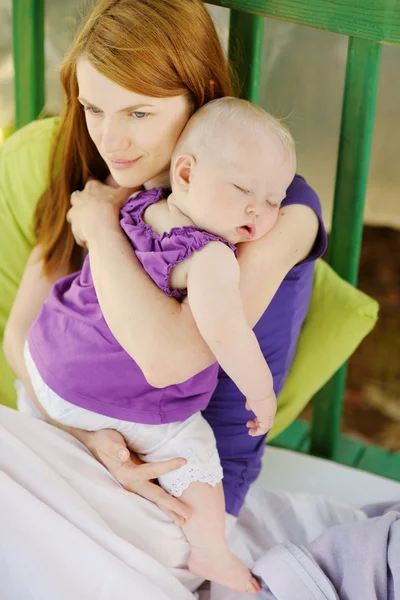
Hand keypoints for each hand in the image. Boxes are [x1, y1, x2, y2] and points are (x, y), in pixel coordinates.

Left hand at [66, 178, 138, 247]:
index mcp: (91, 187)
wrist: (103, 225)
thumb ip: (129, 185)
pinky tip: (93, 237)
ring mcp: (74, 212)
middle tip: (96, 209)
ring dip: (81, 218)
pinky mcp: (74, 227)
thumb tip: (136, 182)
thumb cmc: (114, 206)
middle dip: (84, 202)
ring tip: (93, 225)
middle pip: (77, 197)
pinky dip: (83, 234)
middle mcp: (79, 198)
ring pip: (74, 214)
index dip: (96, 187)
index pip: (91, 182)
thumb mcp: (125, 192)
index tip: (103, 194)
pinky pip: (78, 231)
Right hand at [66, 426, 191, 525]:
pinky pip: (152, 494)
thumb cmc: (104, 440)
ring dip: (168, 509)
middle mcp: (131, 483)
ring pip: (154, 499)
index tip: (184, 461)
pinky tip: (172, 509)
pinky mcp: (136, 483)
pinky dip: (163, 503)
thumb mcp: (108, 441)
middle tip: (189, 516)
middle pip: (155, 496)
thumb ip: (115, 448)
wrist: (94, 445)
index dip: (168, 466)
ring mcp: (134, 485)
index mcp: (127, 473)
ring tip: (184, 521)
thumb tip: (123, 455)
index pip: (151, 471)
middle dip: (172, 506)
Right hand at [245, 392, 276, 435]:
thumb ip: (251, 403)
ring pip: (266, 425)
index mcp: (269, 402)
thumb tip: (248, 408)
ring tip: (250, 432)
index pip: (265, 412)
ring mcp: (270, 414)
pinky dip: (258, 432)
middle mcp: (271, 408)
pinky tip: (252, 432)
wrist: (258, 387)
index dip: (259, 417)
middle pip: (267, 419)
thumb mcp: (252, 396)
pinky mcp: (266, 418)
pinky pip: (264, 429)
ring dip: (258, 430)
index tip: (251, 419)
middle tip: (248, 424)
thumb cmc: (254, 389)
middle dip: (257, 423)